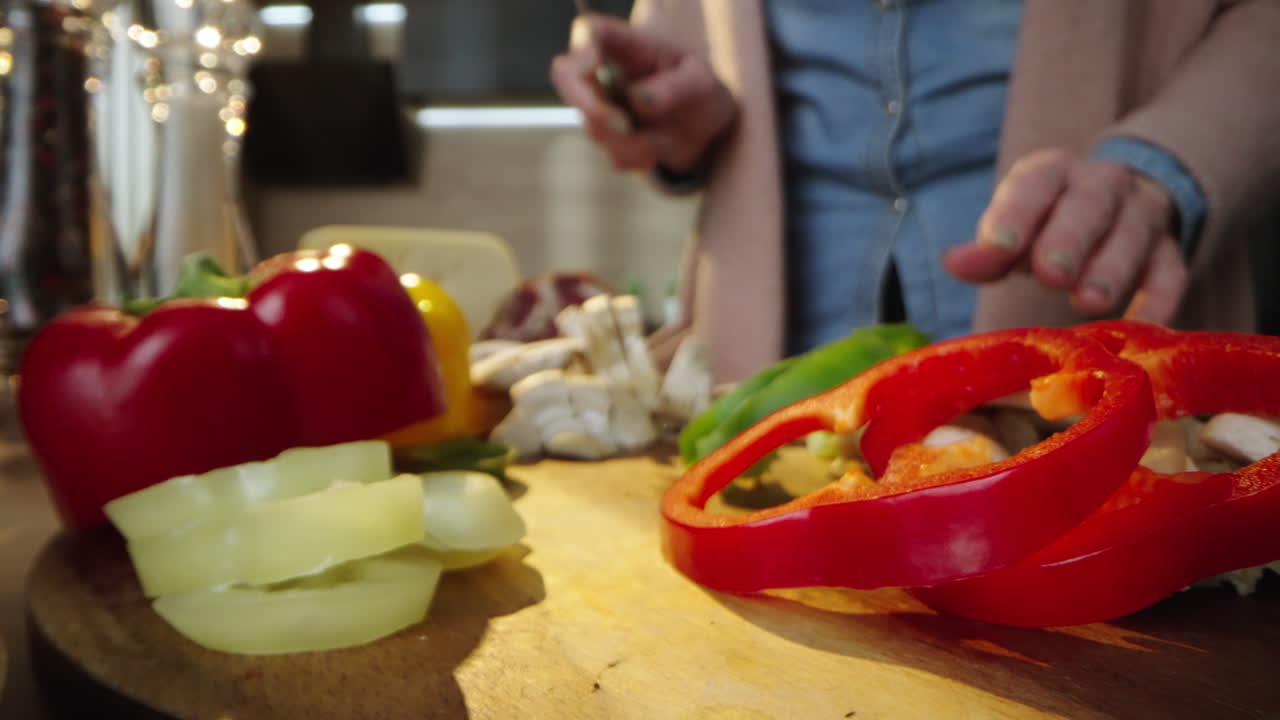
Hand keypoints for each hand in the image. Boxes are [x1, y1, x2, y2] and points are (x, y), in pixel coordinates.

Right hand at [549, 13, 736, 172]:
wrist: (706, 130)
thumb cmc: (700, 92)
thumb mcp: (701, 84)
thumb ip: (674, 88)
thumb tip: (637, 99)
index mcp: (626, 44)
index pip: (590, 30)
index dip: (582, 46)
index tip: (591, 65)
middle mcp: (604, 72)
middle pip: (567, 76)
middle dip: (587, 104)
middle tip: (619, 124)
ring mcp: (601, 107)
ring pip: (595, 127)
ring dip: (633, 141)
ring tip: (667, 139)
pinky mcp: (608, 140)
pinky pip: (615, 156)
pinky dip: (641, 158)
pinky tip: (659, 148)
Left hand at [943, 148, 1188, 324]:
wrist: (1114, 207)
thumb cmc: (1045, 226)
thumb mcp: (1013, 231)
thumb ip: (988, 251)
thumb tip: (953, 264)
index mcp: (1053, 172)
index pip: (1035, 184)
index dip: (1016, 214)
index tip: (998, 247)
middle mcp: (1103, 185)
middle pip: (1089, 206)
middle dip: (1069, 239)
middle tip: (1050, 274)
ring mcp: (1141, 216)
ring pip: (1132, 236)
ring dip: (1111, 269)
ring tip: (1088, 303)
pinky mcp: (1168, 252)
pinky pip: (1170, 273)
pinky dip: (1159, 300)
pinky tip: (1143, 328)